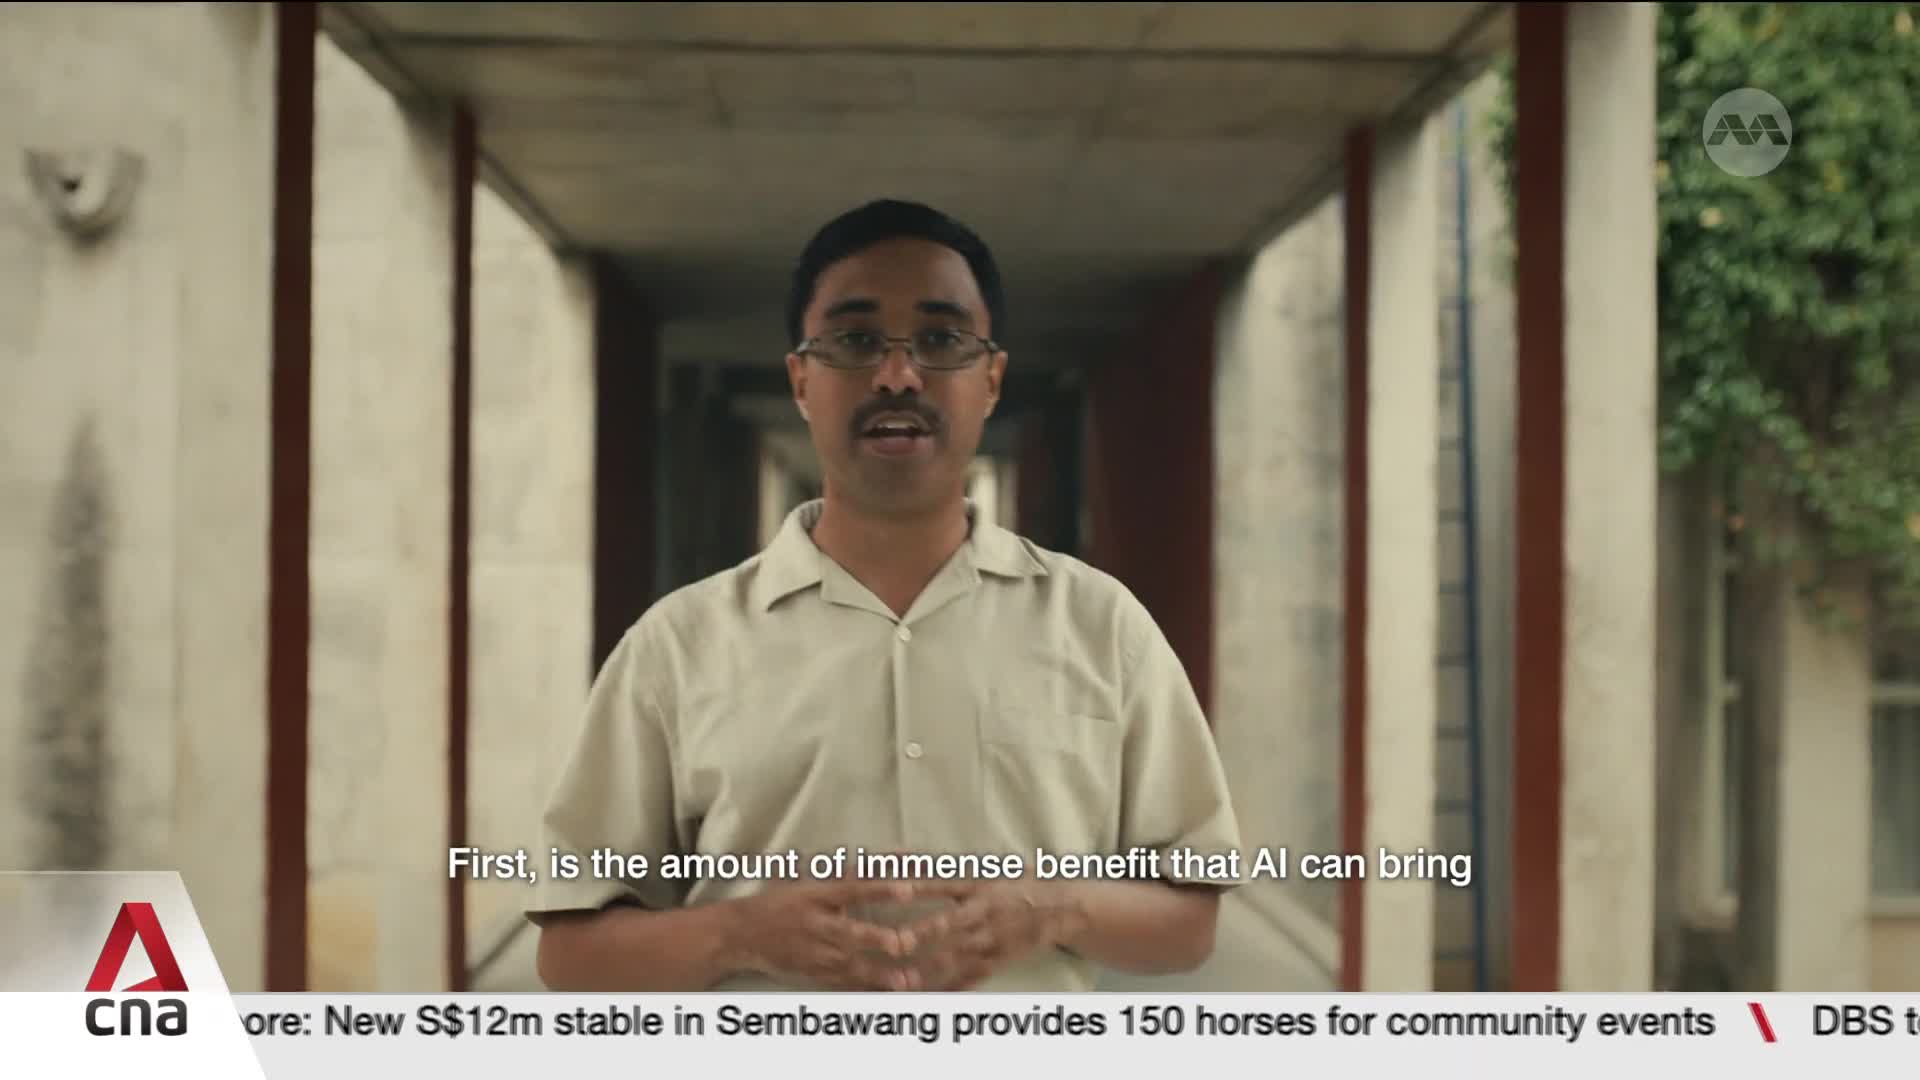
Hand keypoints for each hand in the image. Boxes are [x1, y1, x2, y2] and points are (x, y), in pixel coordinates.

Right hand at [731, 878, 923, 990]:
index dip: (880, 889)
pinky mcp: (815, 974)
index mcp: (816, 896)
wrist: (742, 934)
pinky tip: (891, 994)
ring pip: (850, 965)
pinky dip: (868, 989)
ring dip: (879, 974)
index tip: (908, 889)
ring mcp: (815, 953)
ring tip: (907, 981)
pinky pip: (844, 984)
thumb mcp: (813, 880)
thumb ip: (854, 871)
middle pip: (849, 932)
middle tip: (903, 943)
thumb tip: (898, 855)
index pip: (852, 890)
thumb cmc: (782, 901)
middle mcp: (816, 925)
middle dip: (876, 939)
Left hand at [896, 880, 1088, 989]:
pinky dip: (948, 989)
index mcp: (981, 884)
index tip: (897, 889)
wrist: (1064, 908)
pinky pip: (970, 978)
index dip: (922, 886)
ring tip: (901, 980)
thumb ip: (950, 865)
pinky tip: (926, 999)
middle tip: (897, 942)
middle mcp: (986, 913)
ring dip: (929, 969)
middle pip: (951, 924)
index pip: (946, 883)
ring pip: (957, 957)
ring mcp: (992, 940)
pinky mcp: (997, 961)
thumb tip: (906, 855)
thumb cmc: (1019, 881)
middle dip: (925, 933)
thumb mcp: (990, 867)